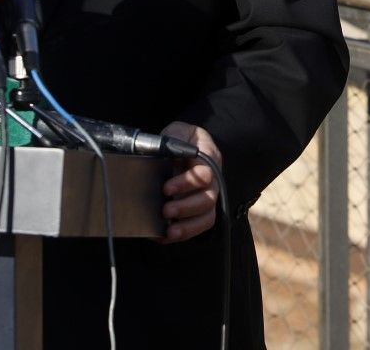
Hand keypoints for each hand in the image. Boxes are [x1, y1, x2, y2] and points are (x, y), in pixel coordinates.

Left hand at [159, 122, 222, 243]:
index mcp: (208, 159)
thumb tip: (158, 152)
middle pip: (208, 200)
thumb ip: (171, 139)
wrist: (188, 144)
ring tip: (169, 231)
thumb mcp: (177, 132)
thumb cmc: (181, 139)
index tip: (166, 188)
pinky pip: (197, 228)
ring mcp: (206, 198)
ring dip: (188, 226)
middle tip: (165, 210)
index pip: (205, 174)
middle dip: (186, 208)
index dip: (187, 183)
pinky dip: (182, 234)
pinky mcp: (197, 212)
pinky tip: (164, 236)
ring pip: (207, 217)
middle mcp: (211, 182)